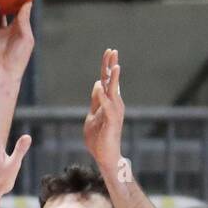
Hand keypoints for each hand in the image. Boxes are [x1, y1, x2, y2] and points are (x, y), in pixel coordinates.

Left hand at [83, 48, 124, 177]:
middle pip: (112, 82)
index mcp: (108, 103)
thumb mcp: (93, 116)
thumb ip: (95, 101)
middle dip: (112, 66)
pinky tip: (100, 86)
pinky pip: (107, 108)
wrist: (104, 157)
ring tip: (115, 66)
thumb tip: (97, 84)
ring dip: (114, 79)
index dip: (108, 66)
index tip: (109, 52)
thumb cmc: (99, 139)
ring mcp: (114, 113)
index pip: (108, 81)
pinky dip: (103, 97)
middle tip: (112, 50)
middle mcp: (114, 105)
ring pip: (113, 92)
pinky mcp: (111, 123)